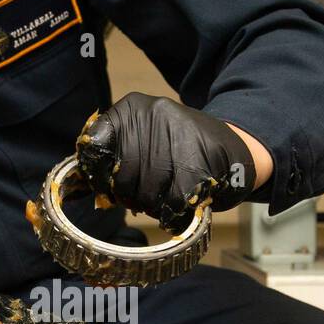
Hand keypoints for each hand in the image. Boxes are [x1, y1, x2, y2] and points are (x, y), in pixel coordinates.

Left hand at [76, 93, 255, 234]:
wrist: (235, 145)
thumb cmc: (179, 148)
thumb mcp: (144, 136)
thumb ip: (115, 152)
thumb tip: (89, 182)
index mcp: (131, 108)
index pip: (95, 145)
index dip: (98, 174)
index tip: (107, 187)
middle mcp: (153, 115)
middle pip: (121, 175)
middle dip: (128, 196)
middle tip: (140, 199)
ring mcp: (178, 137)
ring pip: (146, 191)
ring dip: (151, 206)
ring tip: (162, 200)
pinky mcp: (200, 164)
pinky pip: (172, 203)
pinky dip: (171, 215)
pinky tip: (176, 210)